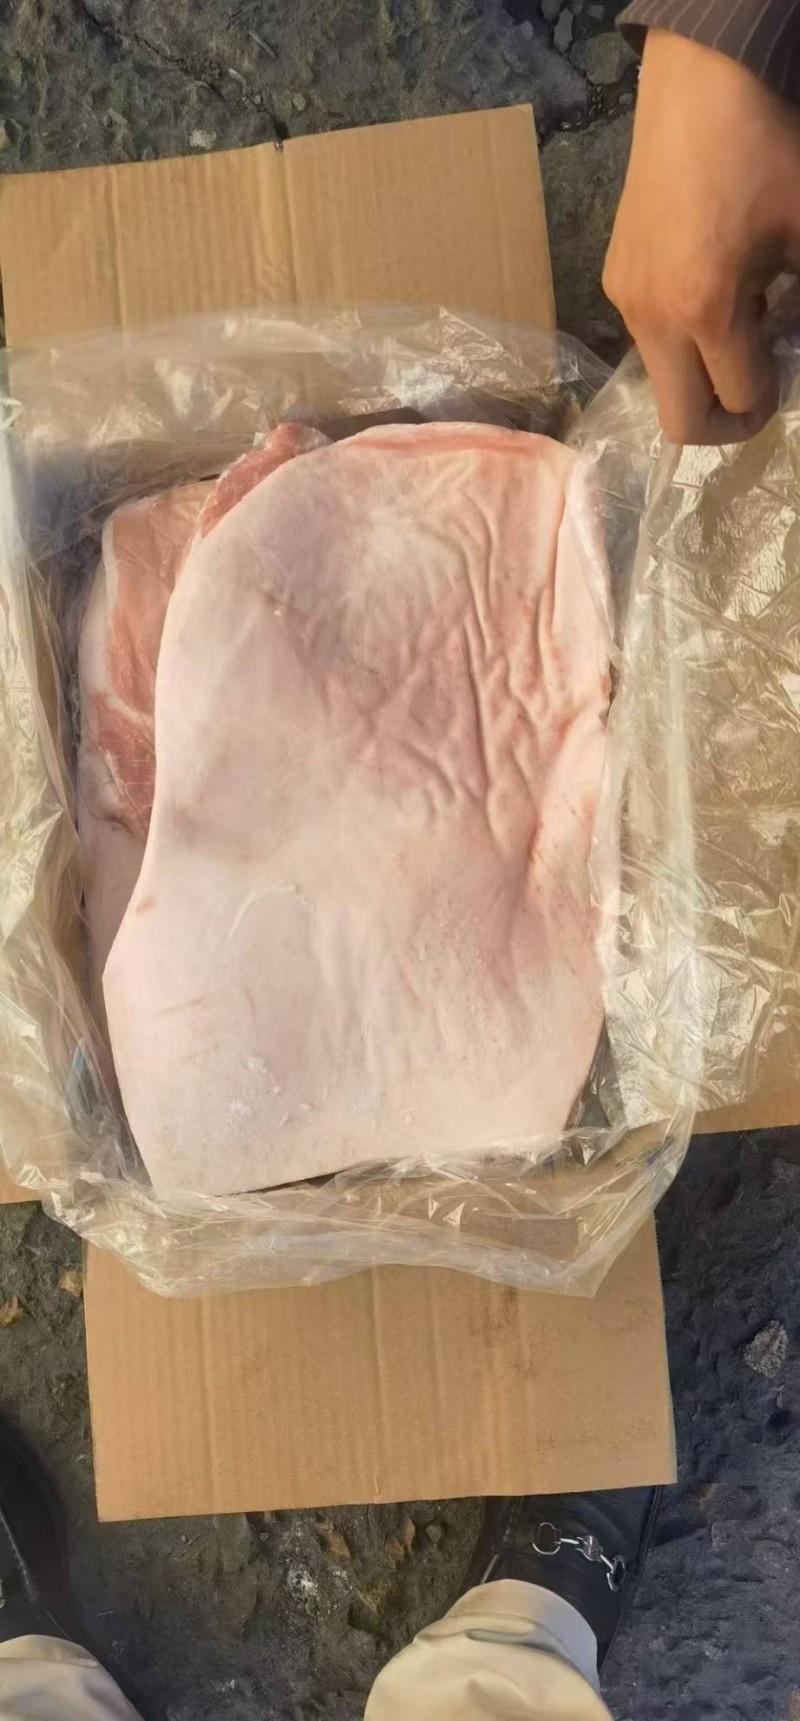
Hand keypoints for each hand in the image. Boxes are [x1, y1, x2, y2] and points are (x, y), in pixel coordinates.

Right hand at [603, 30, 799, 443]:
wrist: (702, 85)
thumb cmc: (766, 152)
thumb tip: (795, 349)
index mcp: (705, 308)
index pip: (736, 401)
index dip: (769, 402)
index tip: (787, 372)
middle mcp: (654, 316)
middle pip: (680, 421)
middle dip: (726, 420)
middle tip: (757, 386)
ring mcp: (626, 299)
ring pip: (664, 380)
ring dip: (705, 371)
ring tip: (740, 316)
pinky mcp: (615, 278)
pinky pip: (649, 337)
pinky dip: (683, 336)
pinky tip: (709, 284)